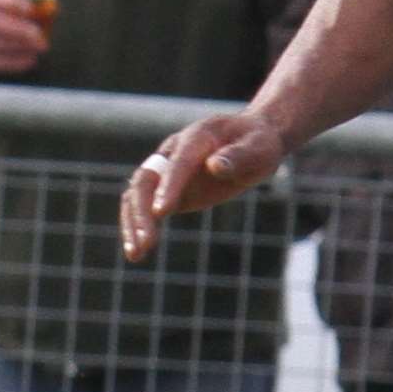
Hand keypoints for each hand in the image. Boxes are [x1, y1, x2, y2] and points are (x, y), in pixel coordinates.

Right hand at [0, 0, 46, 74]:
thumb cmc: (1, 17)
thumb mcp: (9, 6)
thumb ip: (29, 6)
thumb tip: (53, 10)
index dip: (15, 3)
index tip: (31, 9)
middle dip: (22, 31)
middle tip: (42, 39)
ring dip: (22, 47)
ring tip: (41, 47)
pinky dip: (16, 62)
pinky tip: (32, 59)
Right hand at [119, 112, 287, 262]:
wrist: (252, 140)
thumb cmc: (258, 143)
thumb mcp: (259, 148)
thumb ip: (239, 156)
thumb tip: (214, 165)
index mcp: (198, 137)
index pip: (179, 161)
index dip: (169, 185)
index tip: (161, 212)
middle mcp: (174, 151)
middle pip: (147, 178)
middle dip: (142, 210)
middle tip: (145, 242)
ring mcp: (167, 169)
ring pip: (138, 193)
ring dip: (133, 222)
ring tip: (136, 255)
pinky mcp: (167, 188)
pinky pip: (144, 206)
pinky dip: (137, 226)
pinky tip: (138, 251)